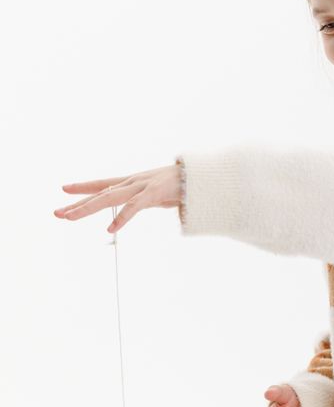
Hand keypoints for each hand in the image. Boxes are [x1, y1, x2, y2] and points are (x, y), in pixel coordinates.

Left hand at [52, 163, 181, 233]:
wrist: (204, 176)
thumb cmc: (186, 185)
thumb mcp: (161, 193)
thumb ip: (149, 199)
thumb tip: (145, 203)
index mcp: (135, 182)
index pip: (104, 184)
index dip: (84, 186)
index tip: (64, 189)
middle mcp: (134, 182)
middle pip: (100, 193)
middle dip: (77, 203)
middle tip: (56, 213)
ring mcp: (143, 186)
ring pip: (110, 198)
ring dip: (88, 208)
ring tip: (70, 218)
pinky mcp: (155, 193)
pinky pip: (135, 207)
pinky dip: (122, 218)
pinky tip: (111, 229)